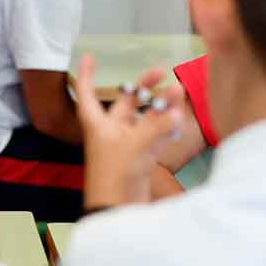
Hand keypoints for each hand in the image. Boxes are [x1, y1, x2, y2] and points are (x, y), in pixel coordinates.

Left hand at [73, 55, 185, 210]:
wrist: (117, 208)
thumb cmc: (114, 174)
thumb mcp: (134, 145)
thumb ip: (156, 125)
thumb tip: (174, 110)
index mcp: (97, 124)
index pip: (87, 93)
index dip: (87, 75)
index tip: (89, 57)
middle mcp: (111, 131)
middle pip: (126, 102)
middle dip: (143, 87)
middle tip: (161, 72)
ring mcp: (127, 144)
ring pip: (145, 117)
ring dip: (160, 106)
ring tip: (178, 93)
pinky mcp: (141, 157)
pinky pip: (156, 135)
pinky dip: (165, 127)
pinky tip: (177, 119)